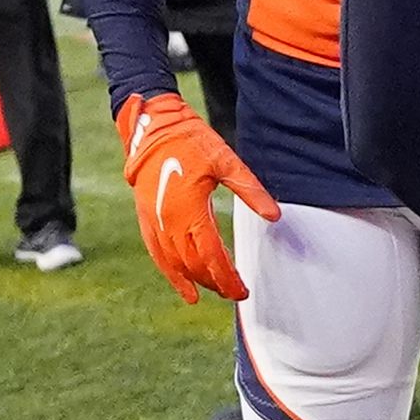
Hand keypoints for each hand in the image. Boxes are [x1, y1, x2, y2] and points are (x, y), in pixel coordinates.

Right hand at [118, 89, 278, 304]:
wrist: (151, 126)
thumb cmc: (191, 141)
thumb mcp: (226, 162)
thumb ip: (251, 191)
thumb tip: (275, 216)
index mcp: (190, 210)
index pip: (212, 256)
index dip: (227, 278)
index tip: (242, 291)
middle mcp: (169, 221)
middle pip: (194, 265)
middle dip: (215, 283)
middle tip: (235, 293)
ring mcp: (153, 221)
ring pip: (175, 264)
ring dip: (195, 281)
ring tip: (214, 292)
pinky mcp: (144, 218)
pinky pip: (157, 254)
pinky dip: (171, 274)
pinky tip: (184, 288)